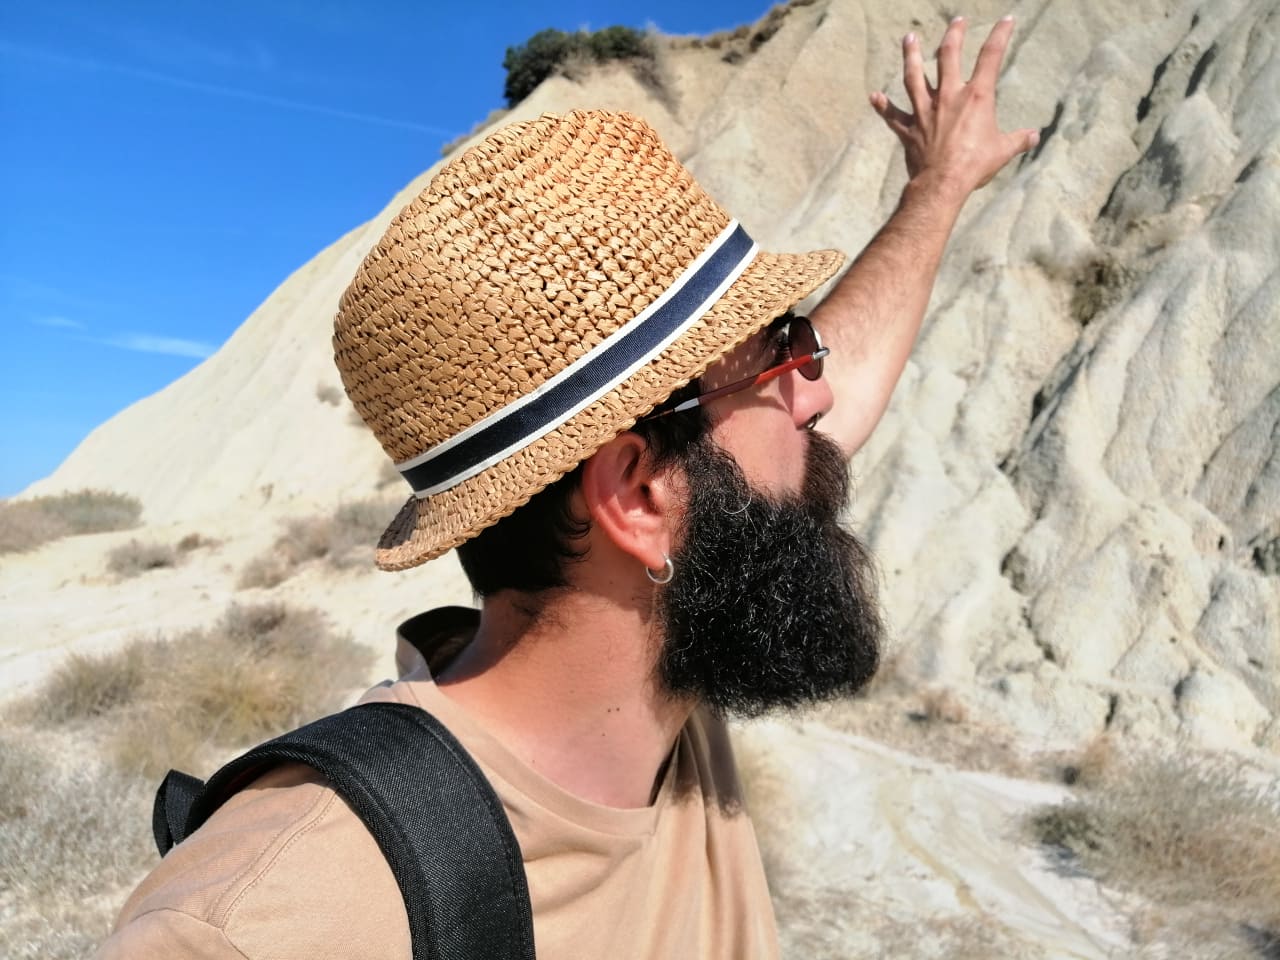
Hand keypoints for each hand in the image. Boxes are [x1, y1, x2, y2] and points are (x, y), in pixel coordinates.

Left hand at [869, 16, 1038, 200]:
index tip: (1006, 20)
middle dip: (953, 35)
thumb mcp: (1003, 151)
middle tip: (957, 21)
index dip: (1000, 35)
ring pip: (914, 76)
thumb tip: (1034, 136)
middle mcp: (948, 97)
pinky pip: (892, 116)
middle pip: (949, 55)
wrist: (943, 184)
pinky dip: (883, 106)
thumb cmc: (975, 166)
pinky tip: (874, 97)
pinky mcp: (908, 129)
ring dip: (911, 56)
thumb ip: (1018, 140)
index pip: (991, 57)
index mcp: (976, 97)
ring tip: (909, 38)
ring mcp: (925, 111)